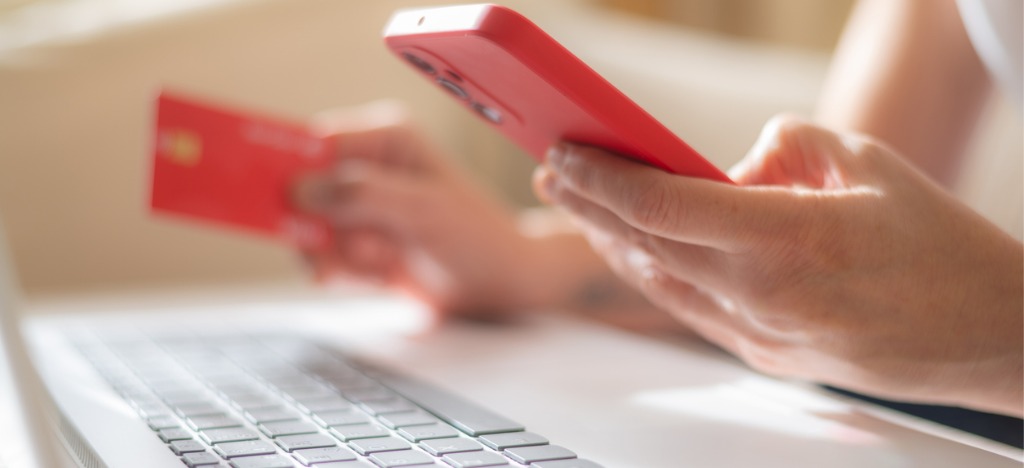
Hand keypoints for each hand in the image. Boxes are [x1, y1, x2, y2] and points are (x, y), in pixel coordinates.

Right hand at [292, 101, 537, 315]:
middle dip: (321, 228)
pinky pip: (325, 259)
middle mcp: (366, 166)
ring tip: (384, 261)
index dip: (288, 169)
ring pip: (309, 231)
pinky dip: (350, 274)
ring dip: (341, 256)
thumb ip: (362, 194)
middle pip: (302, 191)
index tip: (273, 196)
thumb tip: (298, 187)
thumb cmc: (477, 237)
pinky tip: (385, 273)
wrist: (501, 286)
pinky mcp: (356, 242)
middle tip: (358, 248)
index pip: (315, 143)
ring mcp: (358, 206)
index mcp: (385, 137)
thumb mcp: (423, 211)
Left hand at [535, 115, 1022, 415]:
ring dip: (611, 241)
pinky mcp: (768, 355)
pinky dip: (653, 276)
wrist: (989, 335)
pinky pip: (691, 310)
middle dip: (589, 204)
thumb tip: (728, 165)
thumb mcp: (868, 162)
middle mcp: (765, 292)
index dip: (604, 176)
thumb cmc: (941, 248)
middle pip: (646, 243)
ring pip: (660, 282)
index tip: (567, 153)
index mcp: (790, 236)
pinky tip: (634, 253)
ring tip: (581, 206)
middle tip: (553, 173)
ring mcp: (763, 333)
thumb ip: (786, 146)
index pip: (664, 203)